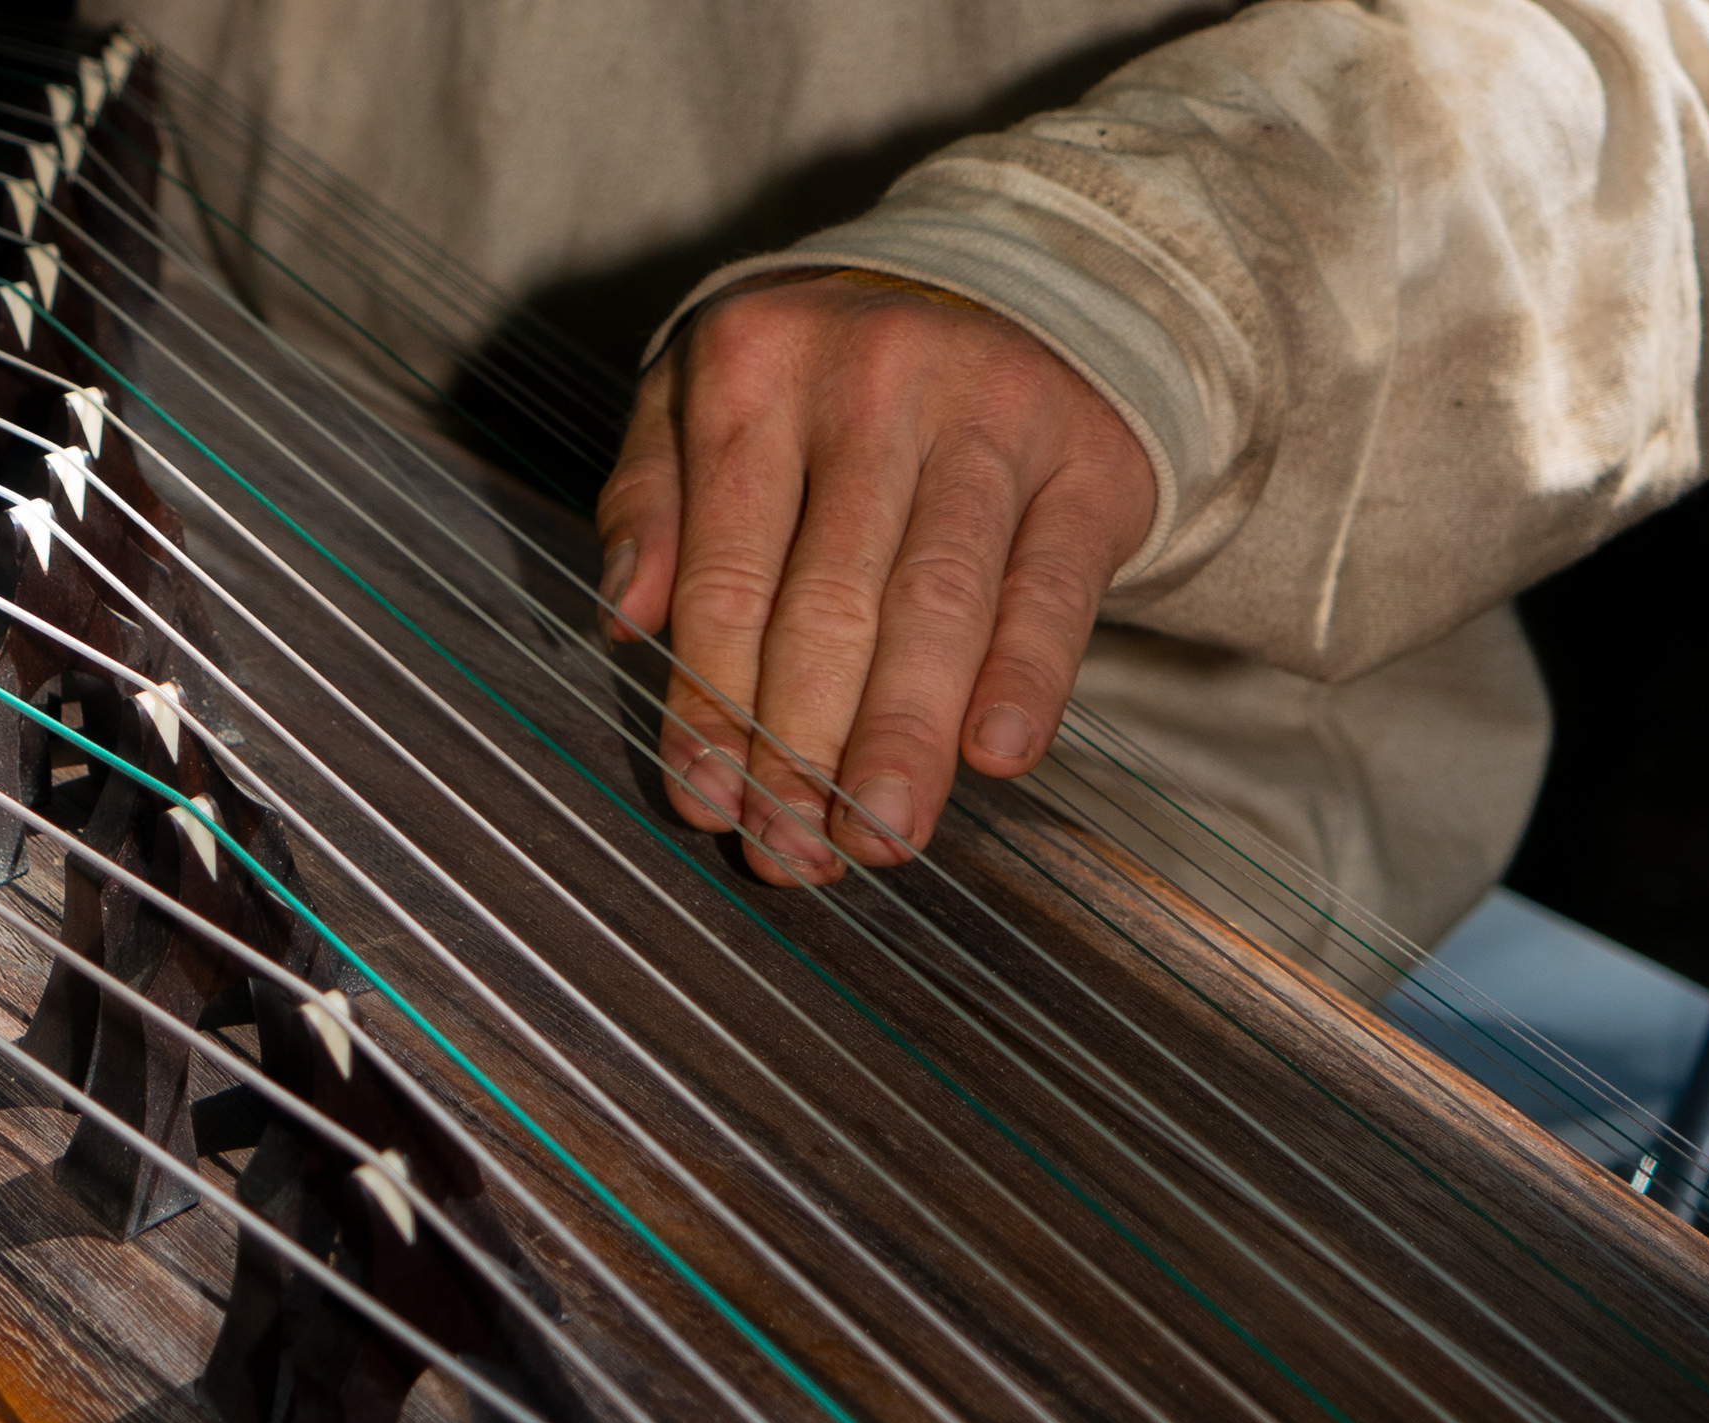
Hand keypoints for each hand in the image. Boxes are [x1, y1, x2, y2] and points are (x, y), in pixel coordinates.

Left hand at [595, 272, 1153, 885]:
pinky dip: (1026, 676)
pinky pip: (1052, 587)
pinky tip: (995, 758)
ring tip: (880, 836)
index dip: (714, 702)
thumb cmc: (821, 378)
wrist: (1011, 284)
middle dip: (806, 744)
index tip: (708, 803)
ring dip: (904, 735)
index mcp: (756, 367)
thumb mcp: (703, 395)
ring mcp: (991, 417)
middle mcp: (874, 381)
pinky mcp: (1086, 464)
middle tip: (795, 852)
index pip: (728, 570)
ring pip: (940, 601)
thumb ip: (650, 500)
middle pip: (831, 600)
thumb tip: (622, 618)